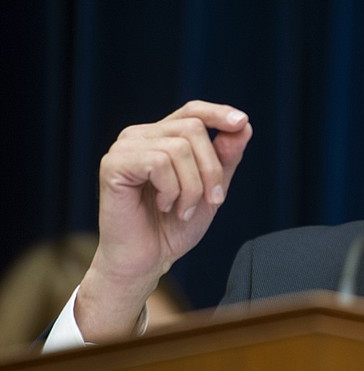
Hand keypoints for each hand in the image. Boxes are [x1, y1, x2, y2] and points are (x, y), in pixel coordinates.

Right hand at [75, 101, 252, 341]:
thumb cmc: (175, 225)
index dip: (218, 113)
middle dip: (212, 168)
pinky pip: (159, 162)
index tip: (241, 122)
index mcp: (162, 137)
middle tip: (212, 201)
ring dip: (192, 186)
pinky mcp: (113, 164)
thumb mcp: (211, 189)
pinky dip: (171, 189)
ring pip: (179, 148)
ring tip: (183, 210)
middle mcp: (141, 135)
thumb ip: (226, 158)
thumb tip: (243, 126)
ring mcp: (125, 148)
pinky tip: (164, 206)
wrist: (147, 260)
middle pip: (193, 128)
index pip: (193, 110)